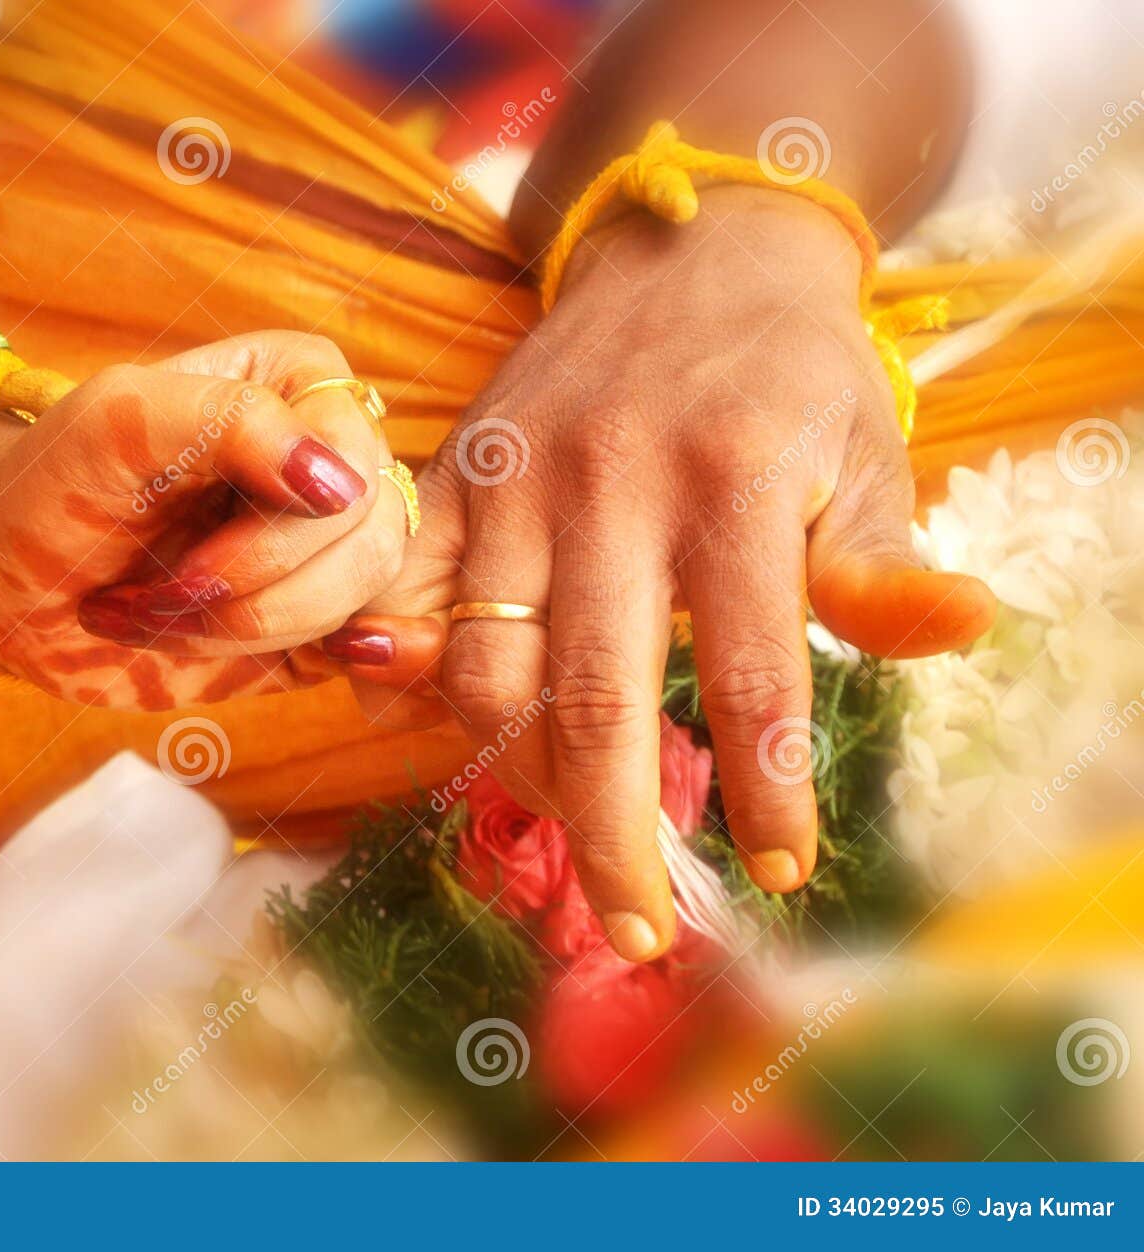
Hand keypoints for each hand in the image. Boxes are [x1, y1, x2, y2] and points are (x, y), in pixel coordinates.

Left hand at [0, 332, 407, 707]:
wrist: (7, 586)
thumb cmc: (50, 485)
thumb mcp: (115, 420)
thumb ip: (228, 419)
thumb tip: (339, 484)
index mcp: (297, 383)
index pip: (351, 451)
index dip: (282, 518)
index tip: (191, 543)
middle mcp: (328, 459)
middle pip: (368, 533)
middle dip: (250, 582)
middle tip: (158, 591)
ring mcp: (331, 544)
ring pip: (364, 595)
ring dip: (251, 625)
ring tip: (164, 615)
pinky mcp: (322, 620)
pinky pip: (370, 649)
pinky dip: (311, 663)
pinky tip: (242, 650)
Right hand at [326, 186, 994, 959]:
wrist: (686, 248)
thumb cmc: (787, 369)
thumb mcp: (864, 447)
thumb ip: (884, 556)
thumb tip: (964, 632)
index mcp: (732, 479)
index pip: (753, 672)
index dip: (767, 794)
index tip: (781, 872)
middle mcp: (608, 483)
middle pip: (591, 701)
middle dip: (613, 837)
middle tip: (638, 931)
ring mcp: (514, 481)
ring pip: (484, 671)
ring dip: (521, 776)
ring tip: (570, 823)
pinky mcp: (452, 478)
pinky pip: (404, 602)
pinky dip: (404, 680)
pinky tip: (431, 731)